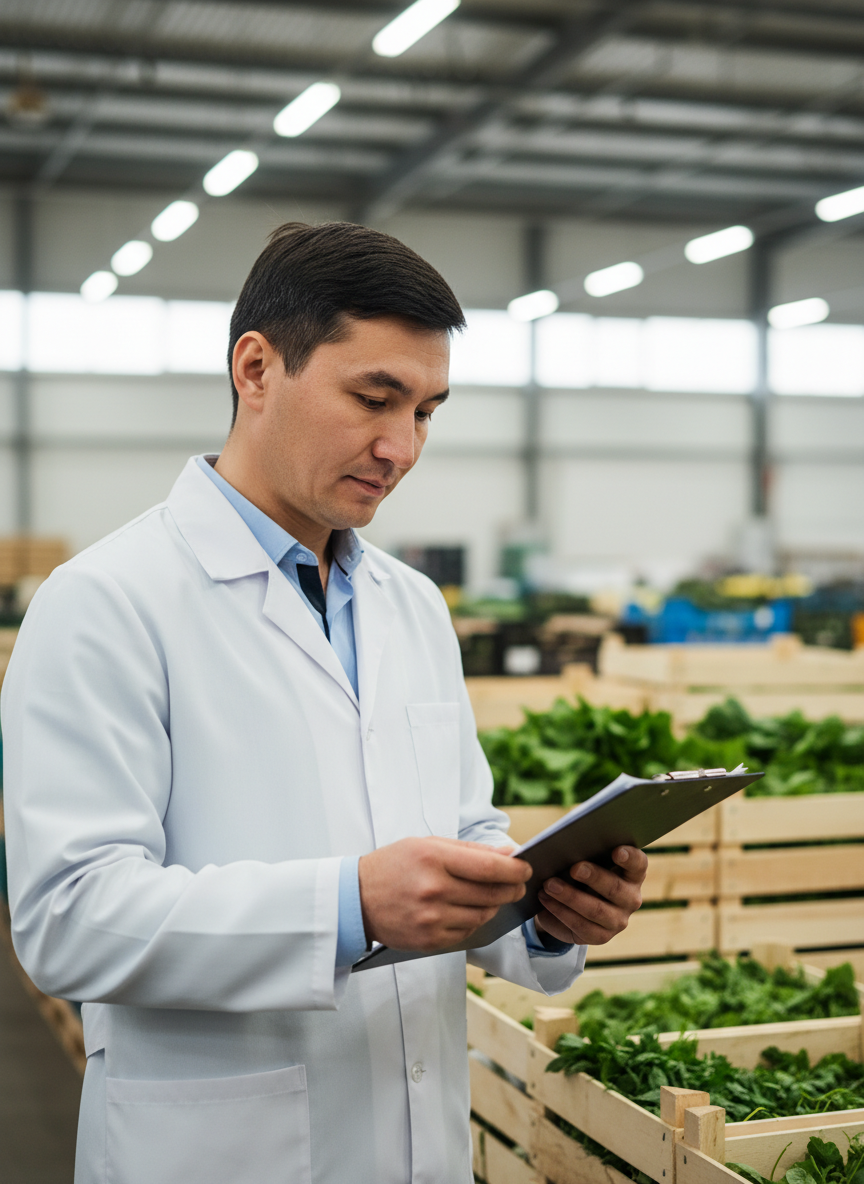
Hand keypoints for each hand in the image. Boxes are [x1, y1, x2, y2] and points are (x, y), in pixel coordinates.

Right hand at [359, 838, 530, 951]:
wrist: (355, 899)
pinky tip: (467, 910)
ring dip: (493, 906)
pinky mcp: (429, 940)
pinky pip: (467, 933)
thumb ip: (470, 850)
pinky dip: (473, 922)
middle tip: (517, 884)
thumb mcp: (427, 844)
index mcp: (434, 858)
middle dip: (511, 888)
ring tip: (490, 896)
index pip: (490, 867)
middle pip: (492, 893)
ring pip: (483, 915)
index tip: (526, 868)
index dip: (515, 870)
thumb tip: (508, 855)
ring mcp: (431, 918)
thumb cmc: (393, 865)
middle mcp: (434, 889)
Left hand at [534, 846, 647, 946]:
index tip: (616, 851)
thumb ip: (584, 853)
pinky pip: (581, 926)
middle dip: (594, 877)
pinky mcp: (602, 936)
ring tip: (549, 885)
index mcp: (632, 874)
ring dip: (570, 896)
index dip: (629, 857)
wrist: (572, 903)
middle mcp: (631, 898)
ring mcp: (618, 920)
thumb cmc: (581, 872)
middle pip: (615, 888)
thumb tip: (564, 848)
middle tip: (574, 868)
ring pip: (596, 909)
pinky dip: (561, 912)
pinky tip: (546, 900)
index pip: (638, 864)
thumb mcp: (585, 861)